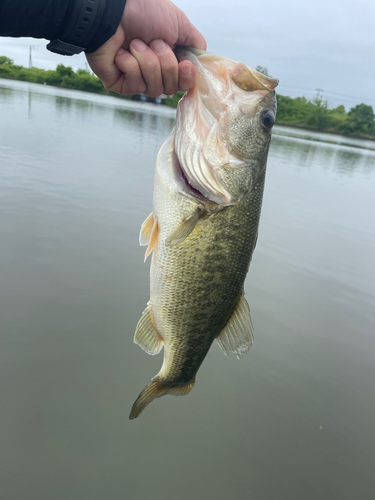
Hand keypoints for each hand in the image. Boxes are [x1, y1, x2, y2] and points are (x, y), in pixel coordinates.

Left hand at [86, 0, 205, 96]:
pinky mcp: (120, 84)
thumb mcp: (180, 23)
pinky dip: (131, 65)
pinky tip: (121, 53)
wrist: (113, 10)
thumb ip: (196, 43)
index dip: (186, 78)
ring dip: (148, 62)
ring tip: (135, 43)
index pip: (183, 82)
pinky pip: (136, 86)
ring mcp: (136, 79)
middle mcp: (153, 71)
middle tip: (154, 42)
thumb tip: (202, 63)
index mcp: (168, 58)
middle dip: (165, 64)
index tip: (185, 66)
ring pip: (155, 89)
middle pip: (170, 87)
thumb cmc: (144, 10)